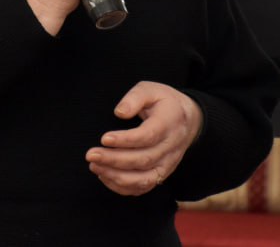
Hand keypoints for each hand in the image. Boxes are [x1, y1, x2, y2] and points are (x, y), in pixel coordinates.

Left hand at [86, 81, 203, 195]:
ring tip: (94, 166)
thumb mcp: (150, 90)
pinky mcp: (161, 175)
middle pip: (143, 160)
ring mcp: (167, 165)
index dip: (125, 140)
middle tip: (91, 155)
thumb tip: (119, 112)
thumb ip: (135, 98)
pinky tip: (105, 176)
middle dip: (114, 160)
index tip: (104, 138)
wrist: (188, 121)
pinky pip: (143, 188)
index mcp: (168, 124)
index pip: (147, 136)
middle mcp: (170, 148)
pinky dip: (123, 187)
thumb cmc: (164, 103)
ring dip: (116, 177)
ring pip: (143, 179)